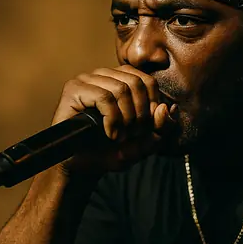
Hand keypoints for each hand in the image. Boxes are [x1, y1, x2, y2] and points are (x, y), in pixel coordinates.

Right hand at [52, 66, 177, 176]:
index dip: (152, 105)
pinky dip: (112, 119)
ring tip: (119, 137)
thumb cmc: (109, 152)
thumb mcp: (143, 143)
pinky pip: (104, 97)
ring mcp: (87, 80)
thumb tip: (168, 108)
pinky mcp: (74, 89)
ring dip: (126, 118)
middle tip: (131, 135)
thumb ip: (162, 128)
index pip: (148, 80)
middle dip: (140, 114)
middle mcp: (103, 76)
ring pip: (121, 88)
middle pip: (137, 82)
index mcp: (120, 80)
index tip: (145, 129)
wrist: (80, 168)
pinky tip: (110, 134)